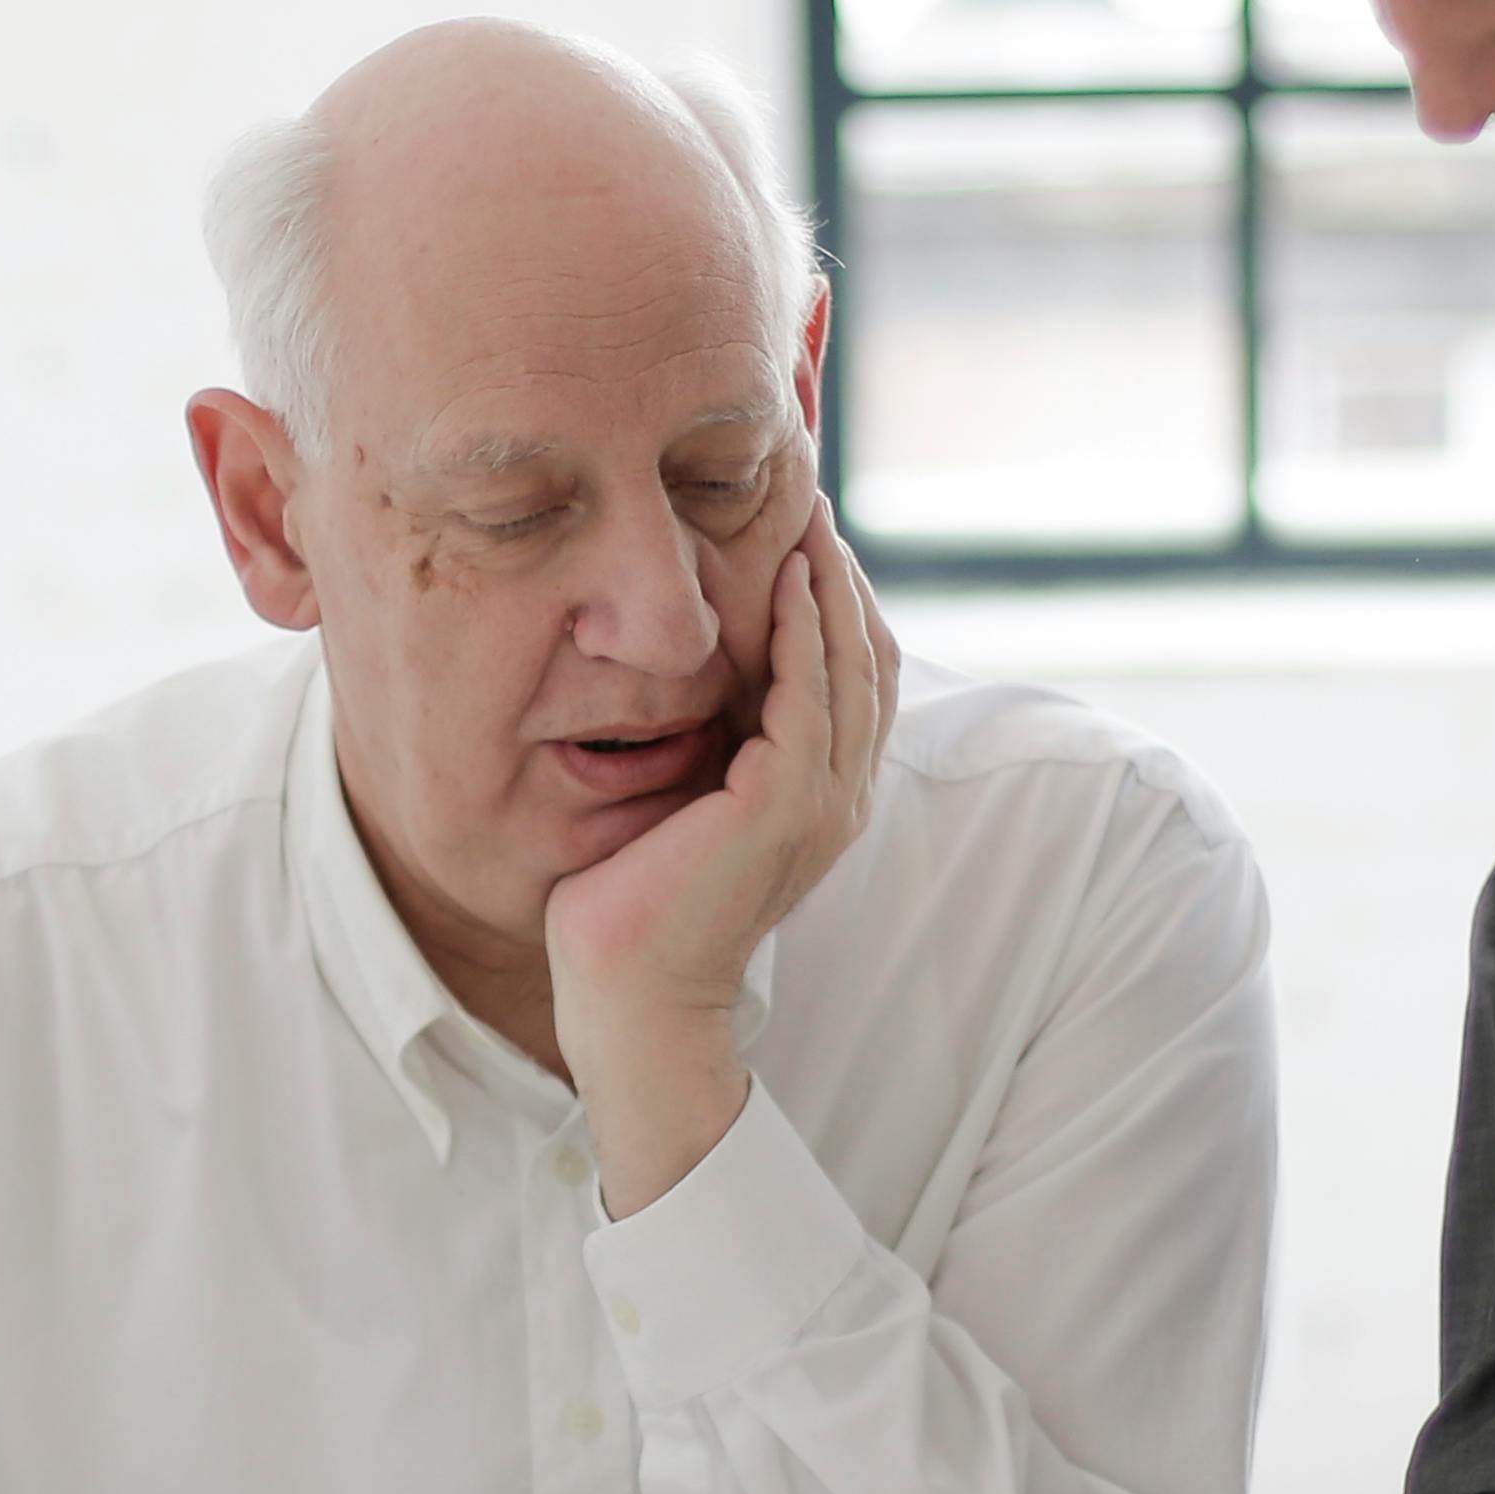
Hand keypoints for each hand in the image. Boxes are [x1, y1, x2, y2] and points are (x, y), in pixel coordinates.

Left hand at [542, 504, 899, 1212]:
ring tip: (807, 513)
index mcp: (818, 799)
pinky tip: (791, 576)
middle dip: (844, 574)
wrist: (623, 997)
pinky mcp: (785, 807)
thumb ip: (702, 744)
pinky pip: (814, 696)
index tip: (802, 529)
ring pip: (854, 666)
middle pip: (871, 658)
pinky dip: (810, 630)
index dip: (839, 601)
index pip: (855, 676)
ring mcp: (819, 805)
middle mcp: (837, 799)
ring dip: (834, 583)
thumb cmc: (631, 908)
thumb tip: (679, 675)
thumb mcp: (676, 802)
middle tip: (810, 496)